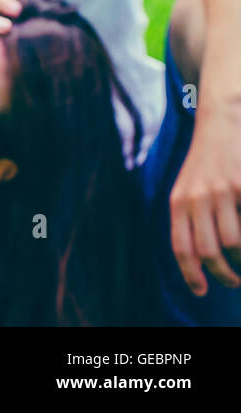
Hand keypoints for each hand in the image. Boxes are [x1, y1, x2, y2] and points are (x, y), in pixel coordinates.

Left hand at [169, 106, 240, 295]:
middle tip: (233, 282)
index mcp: (178, 201)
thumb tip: (197, 258)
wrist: (221, 121)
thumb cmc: (205, 163)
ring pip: (233, 243)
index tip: (202, 291)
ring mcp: (222, 191)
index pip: (181, 246)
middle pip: (208, 251)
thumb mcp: (187, 187)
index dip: (190, 274)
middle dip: (223, 275)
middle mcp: (196, 197)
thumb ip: (188, 217)